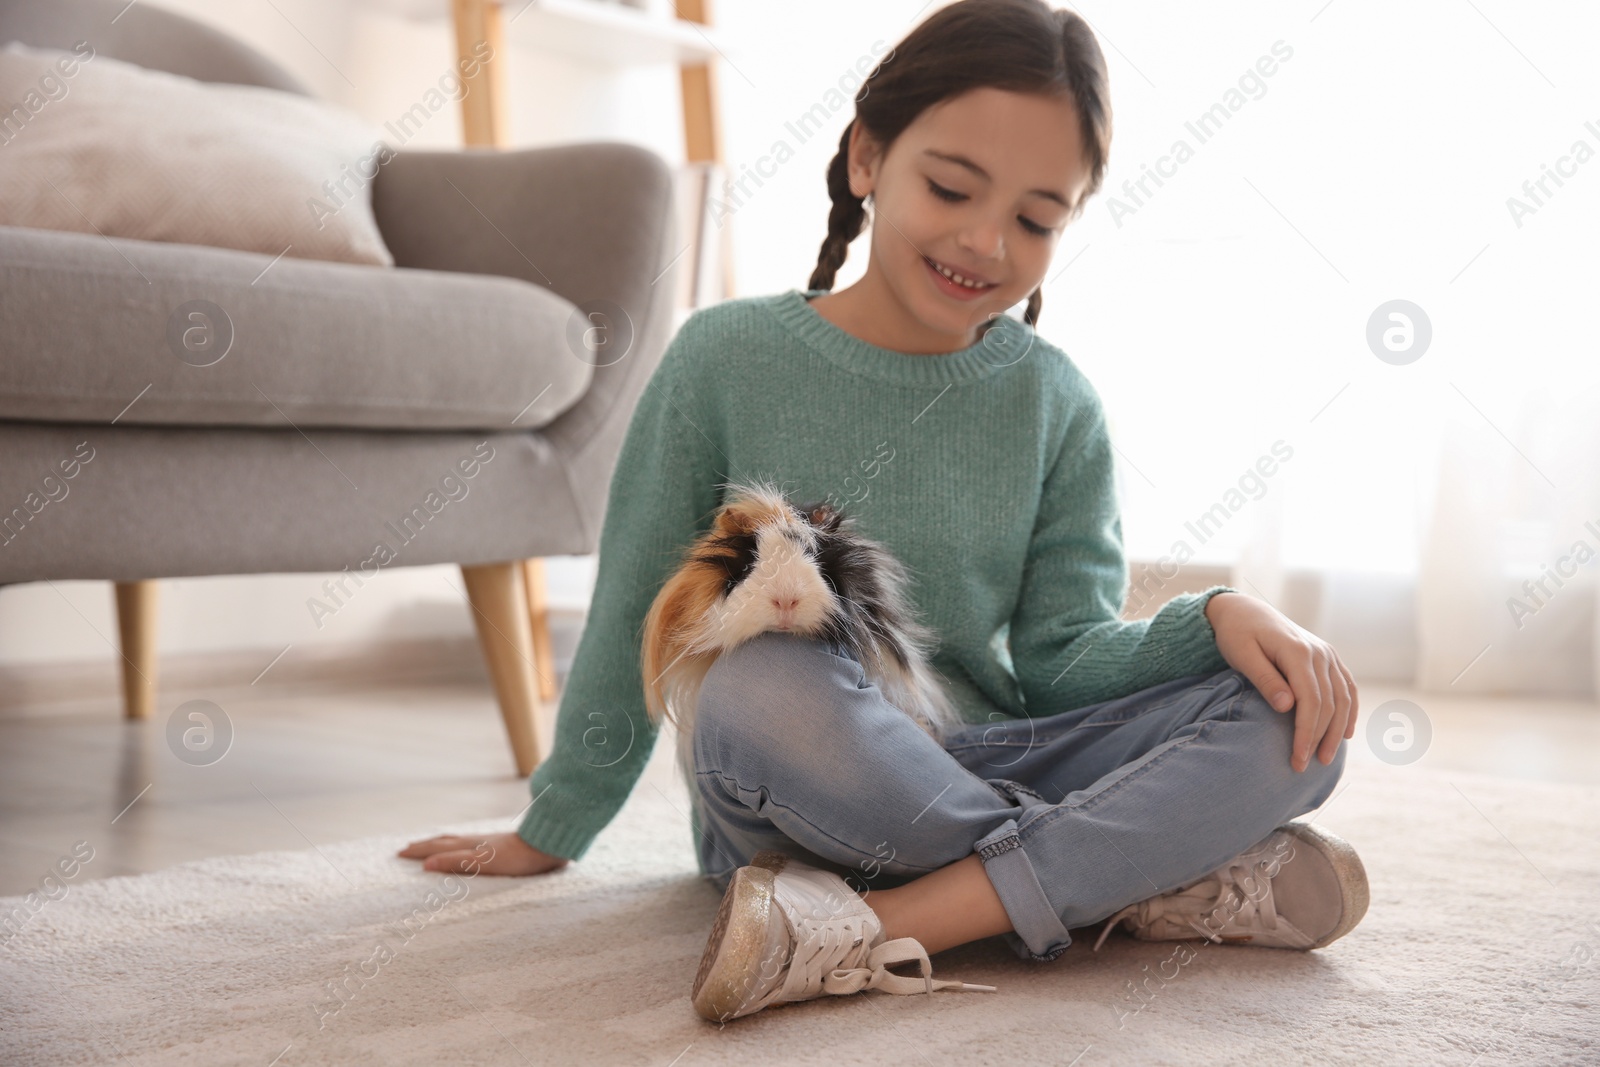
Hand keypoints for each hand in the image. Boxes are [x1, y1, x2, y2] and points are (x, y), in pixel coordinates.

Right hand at [397, 831, 570, 875]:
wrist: (546, 845)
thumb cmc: (517, 857)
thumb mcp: (484, 863)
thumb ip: (456, 863)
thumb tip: (425, 865)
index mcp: (469, 846)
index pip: (438, 848)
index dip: (419, 851)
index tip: (399, 853)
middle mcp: (475, 842)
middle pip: (444, 842)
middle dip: (424, 846)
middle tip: (406, 848)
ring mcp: (487, 843)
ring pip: (456, 841)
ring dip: (439, 844)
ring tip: (430, 845)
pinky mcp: (498, 847)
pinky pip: (469, 845)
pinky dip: (457, 847)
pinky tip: (466, 849)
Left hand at [1204, 592, 1358, 772]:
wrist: (1243, 610)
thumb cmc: (1236, 634)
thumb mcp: (1242, 655)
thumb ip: (1265, 679)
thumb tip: (1287, 707)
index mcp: (1298, 652)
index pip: (1311, 701)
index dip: (1306, 732)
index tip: (1297, 758)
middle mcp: (1319, 652)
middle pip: (1329, 704)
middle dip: (1319, 738)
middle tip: (1304, 766)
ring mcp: (1327, 654)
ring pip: (1343, 698)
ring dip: (1337, 730)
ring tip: (1325, 758)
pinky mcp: (1328, 657)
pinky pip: (1346, 686)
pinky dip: (1349, 710)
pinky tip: (1345, 733)